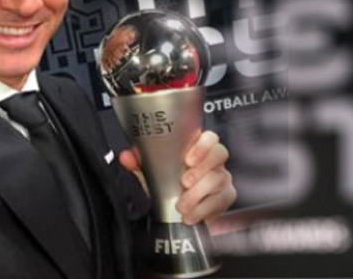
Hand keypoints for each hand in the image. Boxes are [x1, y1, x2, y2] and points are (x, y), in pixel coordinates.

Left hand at [119, 130, 235, 224]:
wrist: (176, 211)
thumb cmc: (169, 184)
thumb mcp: (152, 173)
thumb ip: (139, 163)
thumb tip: (127, 157)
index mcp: (198, 148)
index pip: (209, 137)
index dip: (202, 146)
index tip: (188, 159)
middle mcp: (213, 160)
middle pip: (219, 154)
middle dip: (201, 170)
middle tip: (184, 183)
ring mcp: (222, 177)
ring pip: (219, 179)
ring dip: (199, 194)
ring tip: (183, 206)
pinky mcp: (226, 196)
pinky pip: (222, 200)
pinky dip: (205, 209)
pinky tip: (192, 215)